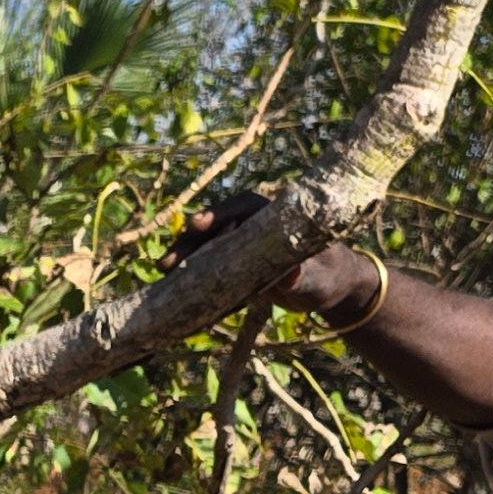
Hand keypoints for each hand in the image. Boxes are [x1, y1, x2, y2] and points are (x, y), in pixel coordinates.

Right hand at [176, 184, 378, 329]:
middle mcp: (253, 226)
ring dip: (184, 256)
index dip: (218, 214)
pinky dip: (190, 272)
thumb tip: (291, 275)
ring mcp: (240, 245)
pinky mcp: (234, 264)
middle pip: (215, 226)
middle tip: (167, 262)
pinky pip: (208, 263)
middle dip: (189, 241)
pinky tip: (171, 285)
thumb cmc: (328, 275)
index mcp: (274, 216)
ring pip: (206, 244)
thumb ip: (302, 276)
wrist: (330, 286)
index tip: (198, 224)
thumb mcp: (316, 277)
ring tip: (162, 272)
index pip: (242, 207)